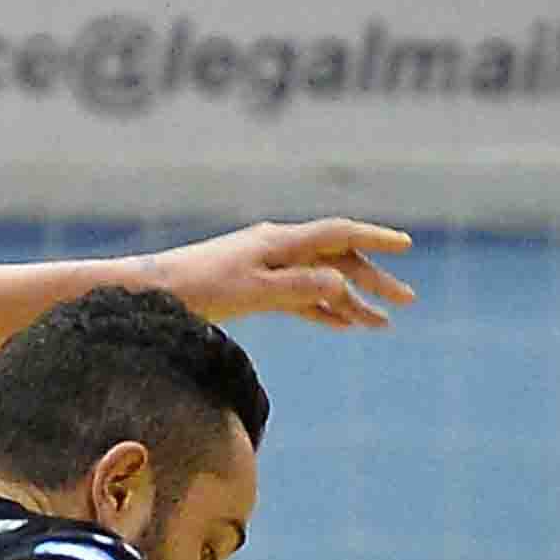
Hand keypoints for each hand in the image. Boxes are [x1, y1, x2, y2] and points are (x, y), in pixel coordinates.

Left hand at [135, 220, 414, 330]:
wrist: (152, 292)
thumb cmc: (198, 289)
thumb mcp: (252, 292)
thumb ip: (299, 288)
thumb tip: (342, 286)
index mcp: (280, 241)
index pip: (339, 234)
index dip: (375, 239)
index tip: (406, 247)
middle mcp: (277, 248)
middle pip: (337, 260)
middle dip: (373, 280)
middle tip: (406, 302)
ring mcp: (266, 266)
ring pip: (320, 281)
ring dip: (351, 302)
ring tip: (379, 326)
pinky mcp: (254, 287)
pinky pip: (299, 297)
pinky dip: (322, 310)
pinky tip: (342, 326)